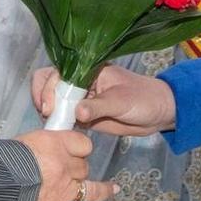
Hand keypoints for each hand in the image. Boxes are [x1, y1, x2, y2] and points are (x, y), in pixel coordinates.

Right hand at [17, 129, 118, 200]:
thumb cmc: (0, 160)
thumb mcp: (23, 141)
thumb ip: (42, 145)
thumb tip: (48, 150)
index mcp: (56, 144)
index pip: (81, 143)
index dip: (77, 146)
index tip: (72, 148)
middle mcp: (64, 167)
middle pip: (83, 167)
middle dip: (77, 168)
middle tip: (63, 170)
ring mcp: (62, 192)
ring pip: (89, 189)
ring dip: (103, 189)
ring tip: (114, 189)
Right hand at [30, 65, 176, 138]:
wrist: (158, 114)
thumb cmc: (143, 99)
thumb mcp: (121, 101)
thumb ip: (98, 107)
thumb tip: (76, 112)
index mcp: (89, 70)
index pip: (59, 72)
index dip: (49, 88)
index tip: (50, 107)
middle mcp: (81, 82)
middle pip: (50, 83)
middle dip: (43, 96)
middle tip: (47, 114)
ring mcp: (81, 99)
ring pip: (55, 100)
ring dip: (49, 111)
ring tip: (51, 124)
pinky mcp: (84, 116)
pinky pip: (65, 116)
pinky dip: (58, 122)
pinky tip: (57, 130)